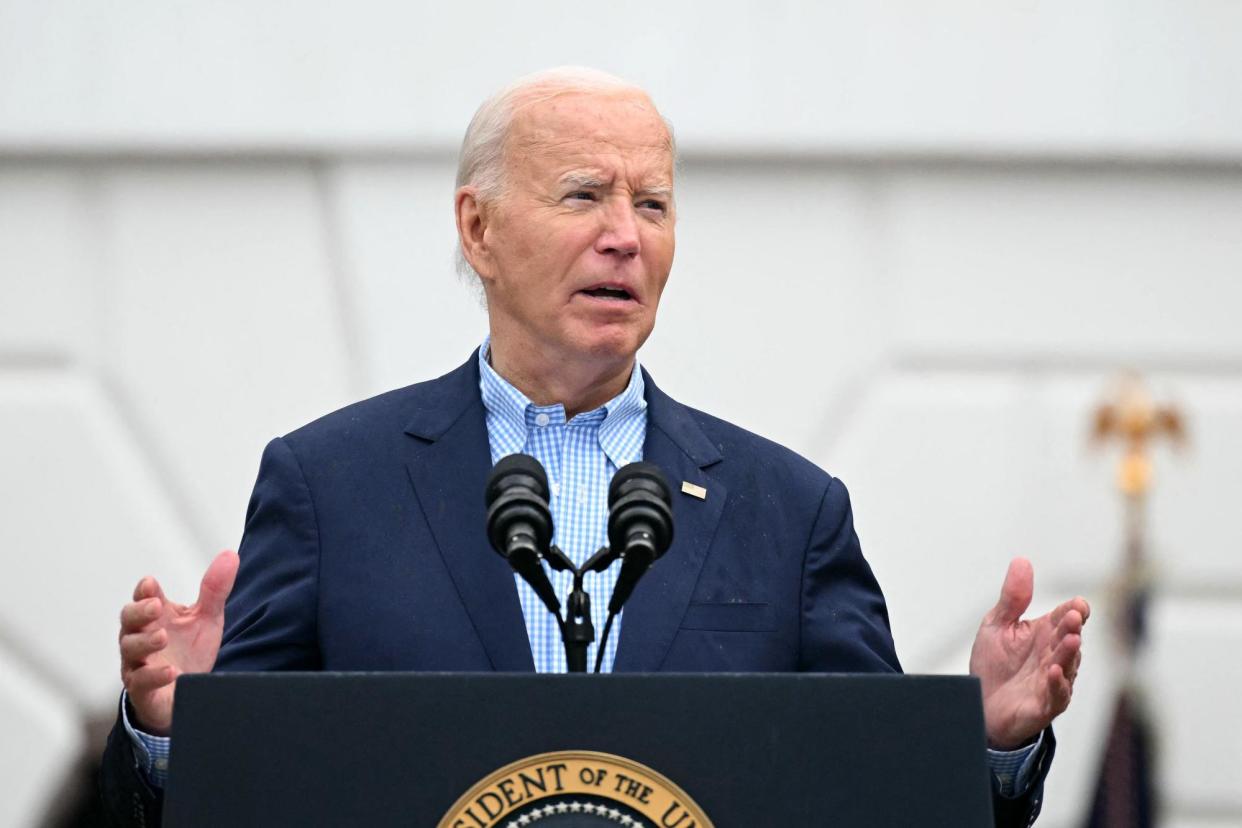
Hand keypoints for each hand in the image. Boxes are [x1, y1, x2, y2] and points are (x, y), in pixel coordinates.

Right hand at [117, 550, 239, 734]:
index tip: (150, 585)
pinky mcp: (143, 690)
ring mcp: (138, 664)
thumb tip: (230, 554)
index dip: (144, 592)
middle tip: (155, 607)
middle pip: (127, 620)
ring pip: (129, 650)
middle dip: (139, 612)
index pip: (142, 599)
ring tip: (162, 636)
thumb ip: (215, 589)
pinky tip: (170, 671)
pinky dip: (153, 675)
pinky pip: (140, 682)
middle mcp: (141, 638)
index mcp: (155, 617)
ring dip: (144, 642)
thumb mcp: (207, 618)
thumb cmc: (189, 652)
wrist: (187, 695)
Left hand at [969, 557, 1088, 748]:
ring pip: (1067, 666)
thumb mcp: (997, 625)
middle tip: (1073, 617)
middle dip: (1072, 629)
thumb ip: (1012, 598)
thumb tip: (1022, 560)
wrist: (978, 703)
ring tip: (1071, 640)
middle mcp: (1055, 655)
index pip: (1067, 618)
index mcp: (1046, 633)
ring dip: (1069, 654)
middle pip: (1069, 639)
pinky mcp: (1045, 704)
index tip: (1076, 605)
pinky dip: (1057, 684)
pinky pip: (1056, 694)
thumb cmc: (994, 664)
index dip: (1074, 611)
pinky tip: (1053, 672)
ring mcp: (1053, 680)